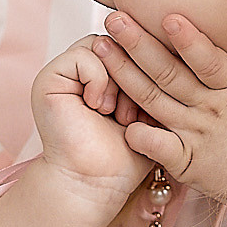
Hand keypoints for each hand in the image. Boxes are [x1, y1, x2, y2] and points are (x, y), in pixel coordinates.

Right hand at [32, 36, 154, 205]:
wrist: (96, 184)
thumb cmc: (126, 157)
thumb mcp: (151, 111)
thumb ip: (157, 81)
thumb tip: (178, 49)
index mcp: (104, 77)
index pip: (132, 47)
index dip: (147, 70)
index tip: (146, 111)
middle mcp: (82, 71)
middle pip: (119, 43)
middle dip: (134, 75)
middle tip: (130, 113)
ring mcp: (64, 73)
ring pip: (103, 45)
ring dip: (116, 78)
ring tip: (114, 112)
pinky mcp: (49, 78)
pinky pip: (84, 54)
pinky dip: (98, 80)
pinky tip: (96, 107)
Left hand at [94, 12, 226, 208]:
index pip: (209, 61)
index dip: (189, 41)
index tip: (166, 17)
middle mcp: (210, 112)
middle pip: (169, 76)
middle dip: (139, 45)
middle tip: (113, 20)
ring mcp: (195, 138)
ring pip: (154, 102)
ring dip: (125, 76)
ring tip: (100, 50)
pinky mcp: (187, 164)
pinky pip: (158, 149)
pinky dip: (139, 136)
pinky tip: (115, 118)